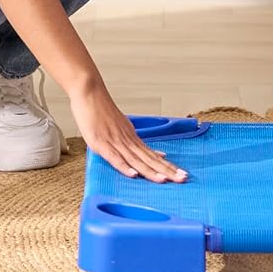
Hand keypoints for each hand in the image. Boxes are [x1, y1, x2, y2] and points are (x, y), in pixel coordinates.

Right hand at [70, 84, 187, 182]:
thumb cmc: (102, 110)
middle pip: (149, 160)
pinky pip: (114, 157)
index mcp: (132, 138)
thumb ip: (136, 143)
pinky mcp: (101, 143)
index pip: (153, 156)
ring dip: (150, 171)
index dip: (167, 166)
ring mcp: (115, 142)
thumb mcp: (123, 127)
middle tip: (183, 179)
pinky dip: (124, 167)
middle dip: (167, 171)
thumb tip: (156, 153)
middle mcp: (127, 141)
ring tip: (165, 180)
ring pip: (136, 160)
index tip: (181, 174)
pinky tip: (134, 174)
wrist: (90, 91)